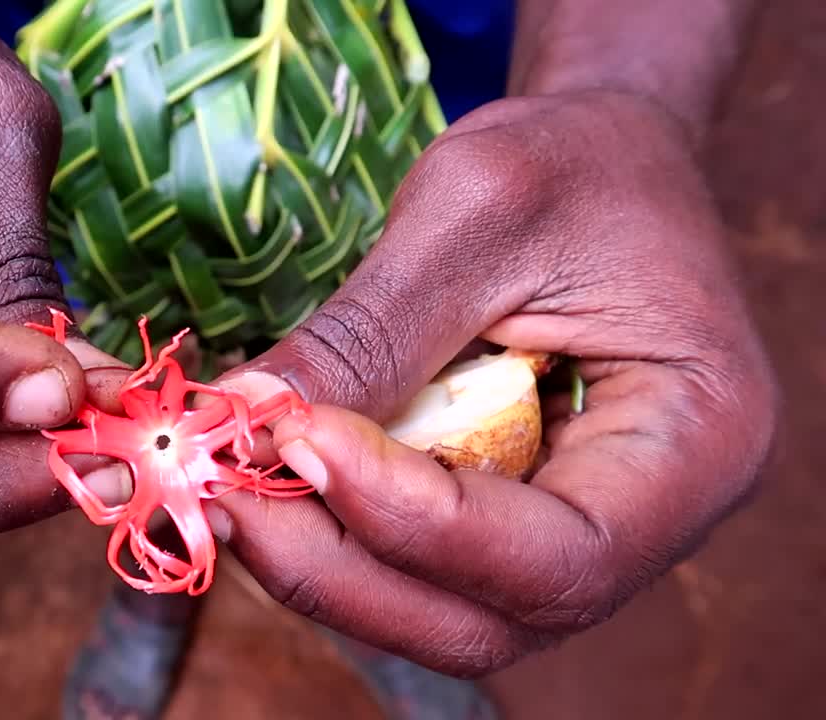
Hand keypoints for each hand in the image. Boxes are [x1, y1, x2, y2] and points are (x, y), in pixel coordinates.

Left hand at [207, 90, 779, 675]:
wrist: (603, 158)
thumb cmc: (571, 163)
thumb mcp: (477, 212)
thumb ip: (372, 332)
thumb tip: (247, 419)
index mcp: (694, 446)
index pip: (559, 554)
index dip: (414, 522)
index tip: (295, 439)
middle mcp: (646, 523)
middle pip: (488, 619)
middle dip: (343, 570)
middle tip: (225, 497)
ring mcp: (571, 531)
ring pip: (438, 612)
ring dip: (321, 567)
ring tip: (226, 488)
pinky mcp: (504, 516)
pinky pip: (414, 568)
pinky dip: (330, 539)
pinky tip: (262, 481)